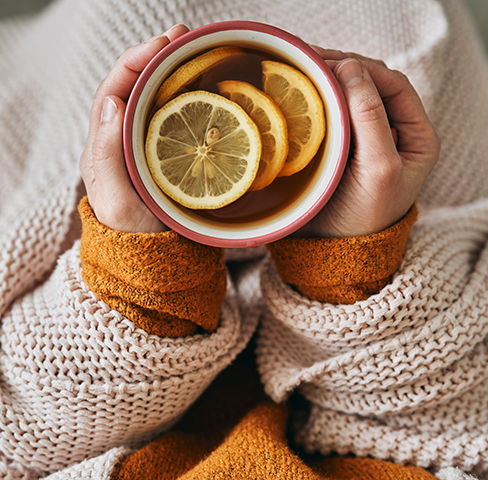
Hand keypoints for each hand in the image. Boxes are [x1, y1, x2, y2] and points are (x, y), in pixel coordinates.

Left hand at [79, 24, 189, 232]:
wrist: (154, 258)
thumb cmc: (133, 233)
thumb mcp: (116, 199)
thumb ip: (107, 155)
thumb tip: (111, 101)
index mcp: (104, 144)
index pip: (115, 89)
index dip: (136, 61)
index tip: (162, 45)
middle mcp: (123, 138)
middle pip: (136, 86)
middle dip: (158, 56)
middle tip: (184, 36)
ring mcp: (147, 145)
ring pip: (156, 98)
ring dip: (175, 71)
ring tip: (196, 50)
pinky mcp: (169, 154)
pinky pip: (176, 118)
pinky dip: (189, 97)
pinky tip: (206, 87)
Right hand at [295, 48, 439, 237]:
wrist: (335, 248)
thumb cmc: (365, 216)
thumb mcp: (379, 169)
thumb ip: (371, 119)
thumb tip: (352, 69)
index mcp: (416, 136)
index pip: (394, 87)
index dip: (366, 70)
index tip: (334, 64)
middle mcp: (393, 133)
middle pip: (371, 86)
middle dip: (344, 69)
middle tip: (311, 60)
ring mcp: (365, 139)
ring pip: (350, 98)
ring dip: (329, 82)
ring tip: (303, 70)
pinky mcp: (340, 148)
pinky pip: (332, 115)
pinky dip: (318, 101)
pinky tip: (301, 94)